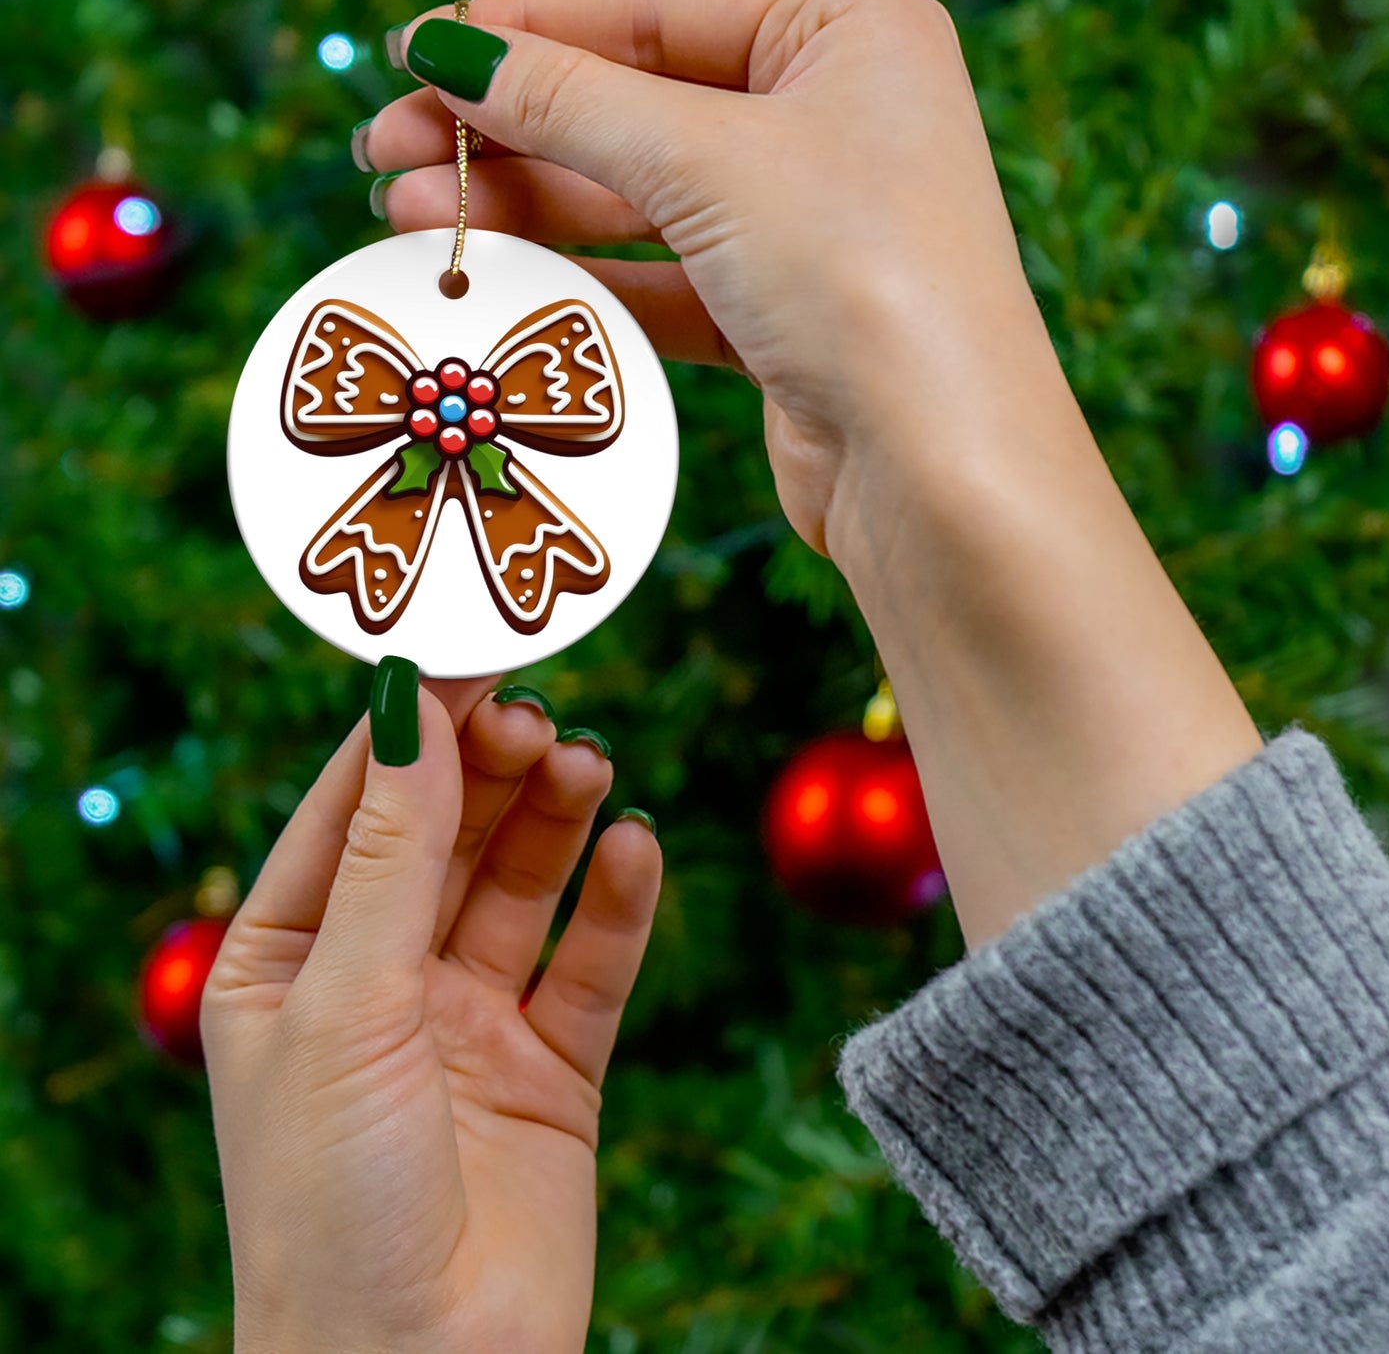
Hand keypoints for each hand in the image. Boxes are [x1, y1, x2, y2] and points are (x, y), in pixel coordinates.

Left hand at [202, 675, 660, 1353]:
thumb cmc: (331, 1202)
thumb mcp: (347, 1005)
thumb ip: (392, 854)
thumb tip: (413, 708)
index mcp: (289, 960)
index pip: (354, 807)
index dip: (411, 727)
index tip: (471, 649)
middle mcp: (380, 980)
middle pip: (446, 834)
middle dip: (490, 770)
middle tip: (538, 715)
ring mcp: (469, 1022)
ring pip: (521, 886)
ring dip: (555, 820)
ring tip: (587, 766)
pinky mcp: (552, 1068)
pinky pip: (591, 964)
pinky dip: (617, 904)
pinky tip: (635, 850)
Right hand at [361, 0, 1044, 563]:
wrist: (939, 472)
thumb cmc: (860, 278)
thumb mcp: (706, 161)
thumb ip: (571, 102)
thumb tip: (449, 50)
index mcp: (848, 35)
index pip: (655, 10)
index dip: (526, 30)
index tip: (415, 52)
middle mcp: (835, 120)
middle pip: (636, 105)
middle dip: (508, 129)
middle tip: (385, 150)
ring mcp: (809, 225)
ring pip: (640, 199)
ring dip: (525, 206)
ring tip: (407, 215)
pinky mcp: (782, 319)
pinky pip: (661, 280)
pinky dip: (580, 278)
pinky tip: (491, 276)